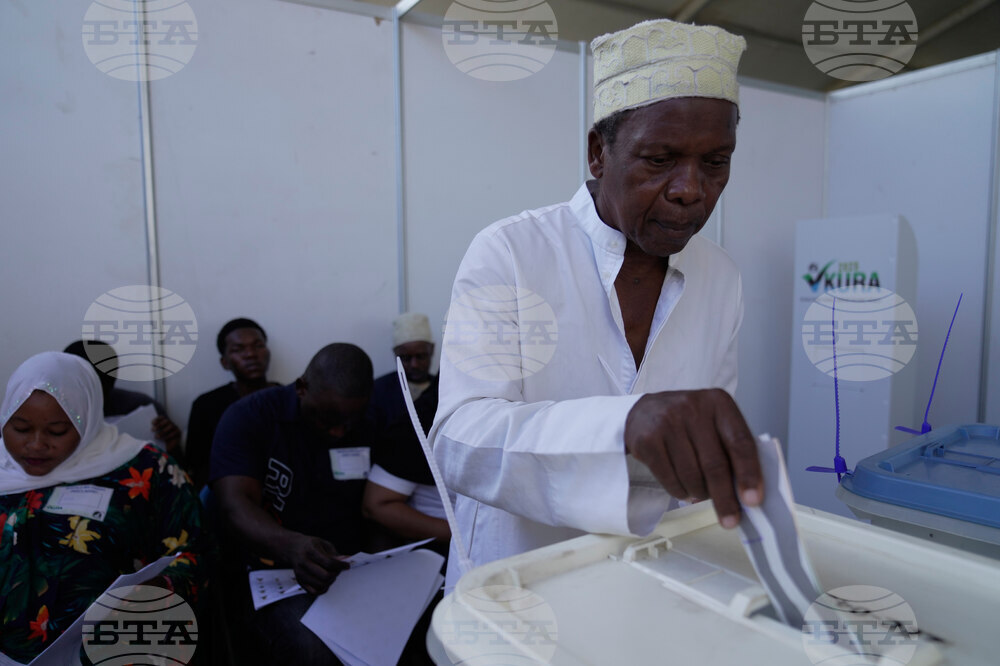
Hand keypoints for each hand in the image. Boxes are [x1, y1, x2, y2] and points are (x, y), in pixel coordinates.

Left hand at [152, 415, 181, 455]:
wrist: (167, 448)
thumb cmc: (159, 441)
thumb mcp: (154, 436)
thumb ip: (152, 432)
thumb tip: (144, 430)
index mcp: (164, 423)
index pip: (162, 418)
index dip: (157, 419)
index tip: (152, 423)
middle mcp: (170, 424)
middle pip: (166, 421)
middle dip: (159, 425)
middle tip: (153, 430)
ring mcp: (175, 428)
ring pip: (170, 426)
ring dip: (163, 431)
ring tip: (157, 436)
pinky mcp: (178, 433)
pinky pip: (174, 433)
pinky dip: (168, 436)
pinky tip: (164, 439)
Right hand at [286, 534, 348, 594]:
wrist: (293, 548)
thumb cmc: (309, 545)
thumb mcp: (323, 544)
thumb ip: (334, 553)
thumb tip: (345, 560)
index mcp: (311, 551)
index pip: (328, 562)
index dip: (340, 566)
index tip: (346, 565)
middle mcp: (304, 563)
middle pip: (324, 576)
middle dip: (335, 574)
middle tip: (338, 570)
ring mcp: (300, 574)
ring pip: (320, 585)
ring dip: (330, 582)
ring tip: (331, 574)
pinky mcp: (300, 581)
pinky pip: (313, 592)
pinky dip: (322, 589)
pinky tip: (325, 582)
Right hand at [624, 389, 762, 528]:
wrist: (645, 411)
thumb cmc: (689, 423)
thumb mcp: (715, 423)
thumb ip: (733, 449)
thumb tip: (749, 493)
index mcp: (719, 403)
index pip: (740, 442)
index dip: (749, 473)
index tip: (753, 501)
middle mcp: (693, 408)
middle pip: (714, 464)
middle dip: (725, 497)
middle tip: (731, 520)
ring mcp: (667, 422)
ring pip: (691, 475)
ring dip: (700, 494)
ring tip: (701, 493)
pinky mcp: (647, 440)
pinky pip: (669, 479)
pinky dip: (680, 491)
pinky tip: (684, 489)